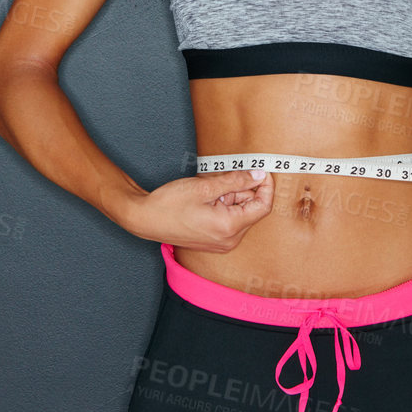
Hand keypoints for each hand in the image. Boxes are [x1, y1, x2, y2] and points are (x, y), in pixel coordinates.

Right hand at [122, 168, 274, 250]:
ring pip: (239, 213)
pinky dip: (224, 205)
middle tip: (224, 176)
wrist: (145, 219)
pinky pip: (229, 220)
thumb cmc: (170, 204)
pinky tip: (207, 197)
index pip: (263, 206)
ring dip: (231, 196)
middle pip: (251, 209)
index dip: (265, 186)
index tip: (261, 169)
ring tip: (210, 188)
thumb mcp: (205, 186)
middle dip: (244, 189)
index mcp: (230, 227)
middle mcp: (229, 240)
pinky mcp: (214, 241)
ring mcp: (221, 242)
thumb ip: (235, 180)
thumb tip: (258, 174)